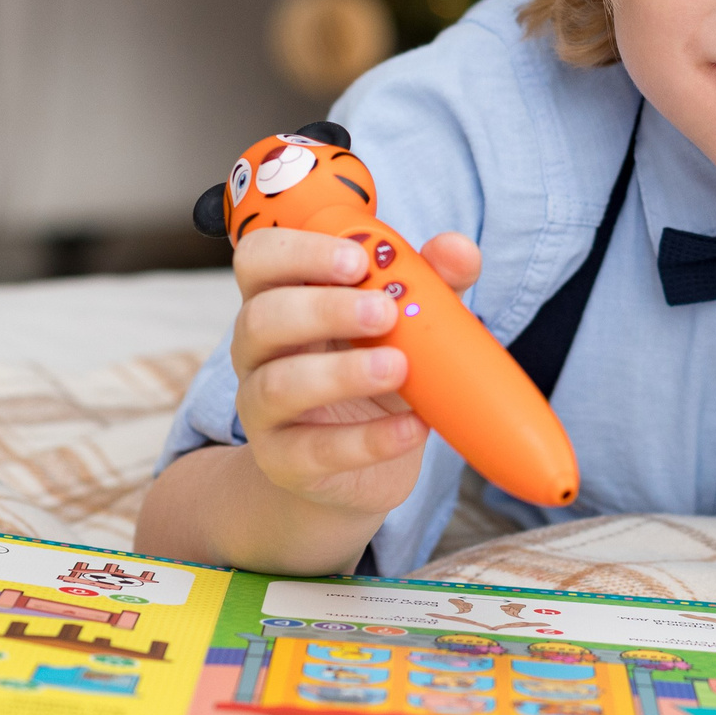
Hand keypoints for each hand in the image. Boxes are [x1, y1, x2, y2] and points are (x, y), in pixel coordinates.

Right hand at [229, 226, 484, 520]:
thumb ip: (431, 280)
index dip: (299, 252)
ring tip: (398, 368)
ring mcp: (262, 408)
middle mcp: (258, 350)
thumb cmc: (376, 367)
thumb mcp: (408, 321)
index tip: (359, 260)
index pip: (259, 259)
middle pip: (260, 318)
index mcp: (280, 297)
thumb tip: (457, 249)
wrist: (362, 464)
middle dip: (323, 309)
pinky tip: (413, 427)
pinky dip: (369, 439)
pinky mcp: (283, 460)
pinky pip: (314, 450)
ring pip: (276, 385)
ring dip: (342, 373)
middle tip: (385, 312)